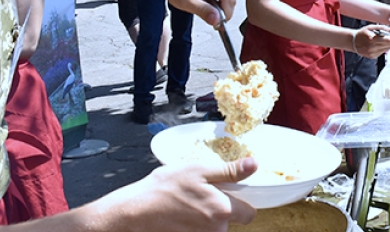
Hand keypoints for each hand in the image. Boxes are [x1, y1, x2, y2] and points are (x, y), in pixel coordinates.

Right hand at [105, 158, 258, 231]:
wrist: (135, 211)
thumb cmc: (164, 189)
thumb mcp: (198, 170)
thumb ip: (230, 170)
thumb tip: (254, 164)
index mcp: (222, 210)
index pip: (250, 213)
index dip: (242, 202)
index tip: (231, 193)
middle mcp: (216, 231)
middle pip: (231, 222)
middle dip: (223, 210)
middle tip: (203, 197)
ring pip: (215, 229)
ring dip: (207, 219)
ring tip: (188, 205)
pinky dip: (195, 226)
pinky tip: (182, 216)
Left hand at [158, 0, 235, 25]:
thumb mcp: (185, 1)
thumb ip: (202, 11)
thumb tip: (217, 20)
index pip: (229, 0)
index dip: (224, 15)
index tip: (217, 24)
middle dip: (220, 10)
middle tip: (206, 13)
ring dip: (219, 5)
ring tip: (203, 2)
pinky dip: (218, 0)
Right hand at [353, 25, 389, 58]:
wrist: (353, 41)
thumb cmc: (362, 33)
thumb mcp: (370, 27)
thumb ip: (381, 27)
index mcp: (372, 39)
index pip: (388, 40)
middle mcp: (372, 47)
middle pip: (388, 45)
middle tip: (389, 36)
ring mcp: (372, 53)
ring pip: (386, 49)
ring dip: (387, 44)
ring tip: (382, 40)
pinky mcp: (372, 56)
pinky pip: (382, 52)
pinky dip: (382, 48)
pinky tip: (378, 44)